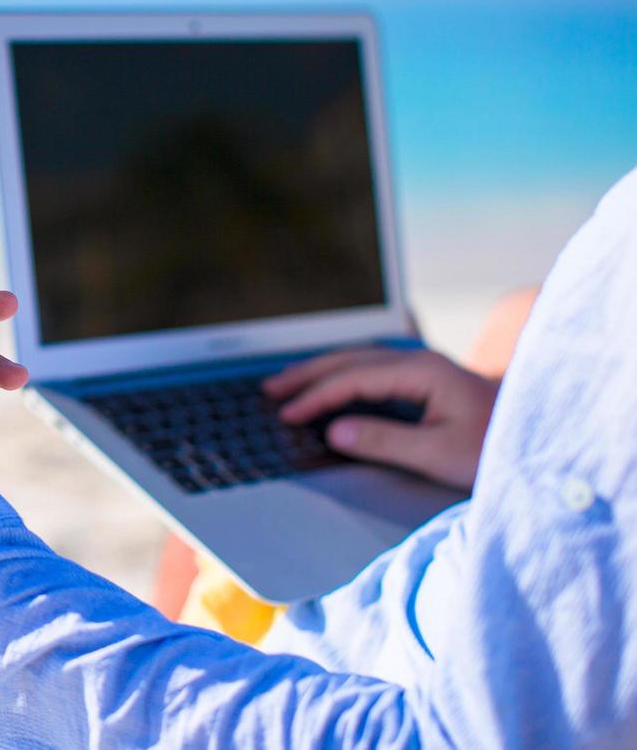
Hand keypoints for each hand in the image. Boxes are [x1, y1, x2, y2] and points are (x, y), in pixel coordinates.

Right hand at [263, 347, 498, 491]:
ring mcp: (425, 368)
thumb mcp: (439, 453)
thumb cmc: (495, 450)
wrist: (543, 442)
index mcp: (423, 373)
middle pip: (350, 359)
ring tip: (288, 383)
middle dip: (307, 374)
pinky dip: (342, 375)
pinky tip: (330, 385)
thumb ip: (383, 440)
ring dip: (321, 371)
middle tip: (270, 390)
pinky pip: (372, 369)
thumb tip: (333, 431)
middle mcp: (421, 362)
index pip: (353, 379)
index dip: (316, 396)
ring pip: (360, 360)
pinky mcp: (429, 380)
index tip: (286, 414)